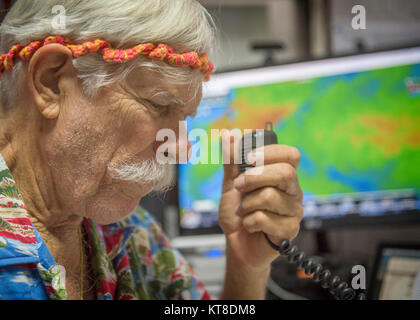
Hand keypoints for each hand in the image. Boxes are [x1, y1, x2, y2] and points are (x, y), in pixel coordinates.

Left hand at [218, 133, 303, 270]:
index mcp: (282, 175)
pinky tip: (249, 225)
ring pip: (271, 196)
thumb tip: (228, 134)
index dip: (272, 152)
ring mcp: (294, 211)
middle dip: (255, 177)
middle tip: (238, 186)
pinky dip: (249, 221)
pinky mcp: (289, 230)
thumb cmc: (238, 212)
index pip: (291, 155)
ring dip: (247, 204)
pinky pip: (265, 219)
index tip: (250, 157)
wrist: (236, 243)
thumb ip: (231, 161)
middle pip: (285, 173)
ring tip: (243, 211)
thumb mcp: (230, 184)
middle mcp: (293, 191)